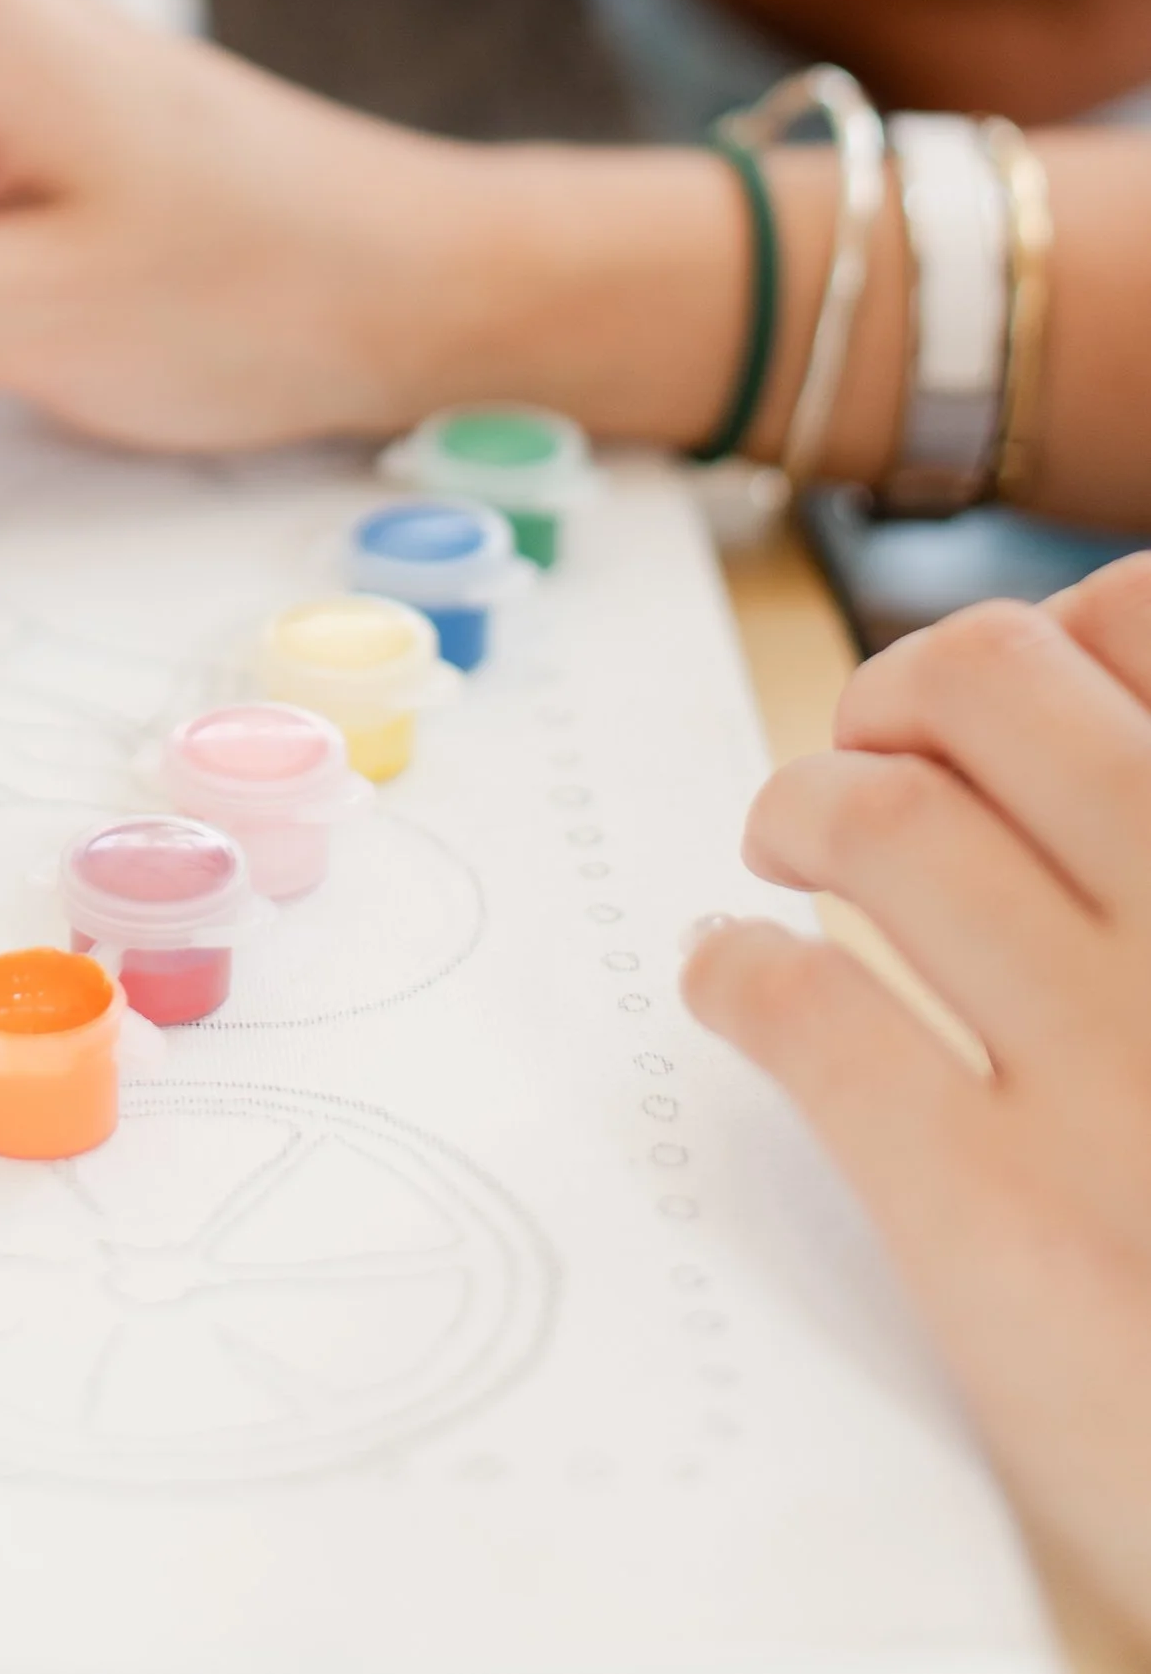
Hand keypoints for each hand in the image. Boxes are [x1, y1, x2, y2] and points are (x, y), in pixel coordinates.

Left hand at [685, 563, 1150, 1633]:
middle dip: (899, 692)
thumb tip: (1092, 702)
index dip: (1062, 631)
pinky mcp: (1002, 1215)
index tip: (1027, 675)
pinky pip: (813, 1015)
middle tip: (872, 743)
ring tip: (778, 838)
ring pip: (879, 818)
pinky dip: (743, 975)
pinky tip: (734, 983)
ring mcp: (1116, 1070)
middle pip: (984, 681)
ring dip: (798, 803)